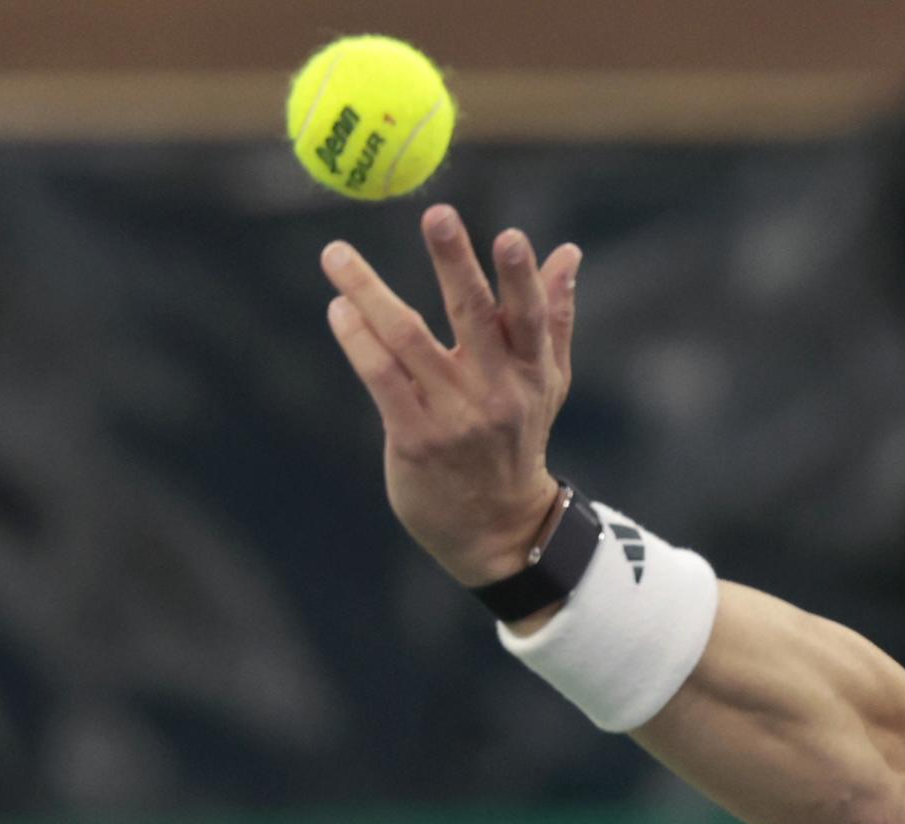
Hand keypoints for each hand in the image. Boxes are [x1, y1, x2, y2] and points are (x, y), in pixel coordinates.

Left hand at [321, 204, 583, 585]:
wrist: (496, 528)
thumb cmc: (517, 443)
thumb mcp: (546, 385)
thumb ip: (553, 318)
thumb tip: (568, 252)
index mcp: (532, 374)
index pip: (529, 318)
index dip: (522, 279)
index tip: (512, 236)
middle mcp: (496, 392)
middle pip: (473, 316)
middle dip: (455, 262)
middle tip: (438, 214)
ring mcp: (454, 416)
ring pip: (407, 339)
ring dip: (367, 292)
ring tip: (336, 254)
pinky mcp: (415, 439)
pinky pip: (381, 378)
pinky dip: (357, 340)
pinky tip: (339, 309)